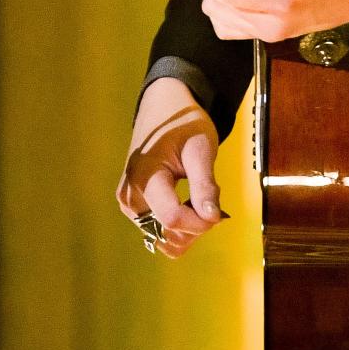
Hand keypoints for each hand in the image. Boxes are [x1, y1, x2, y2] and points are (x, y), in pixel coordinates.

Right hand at [116, 77, 224, 258]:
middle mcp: (130, 196)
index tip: (220, 211)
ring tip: (197, 198)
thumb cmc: (184, 126)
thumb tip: (212, 218)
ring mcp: (128, 204)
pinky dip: (178, 225)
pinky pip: (158, 232)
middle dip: (195, 224)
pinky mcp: (132, 208)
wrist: (164, 111)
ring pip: (163, 238)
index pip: (172, 219)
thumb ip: (205, 185)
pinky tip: (187, 203)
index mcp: (145, 177)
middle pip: (167, 233)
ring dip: (187, 227)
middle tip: (210, 198)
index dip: (200, 222)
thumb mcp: (201, 149)